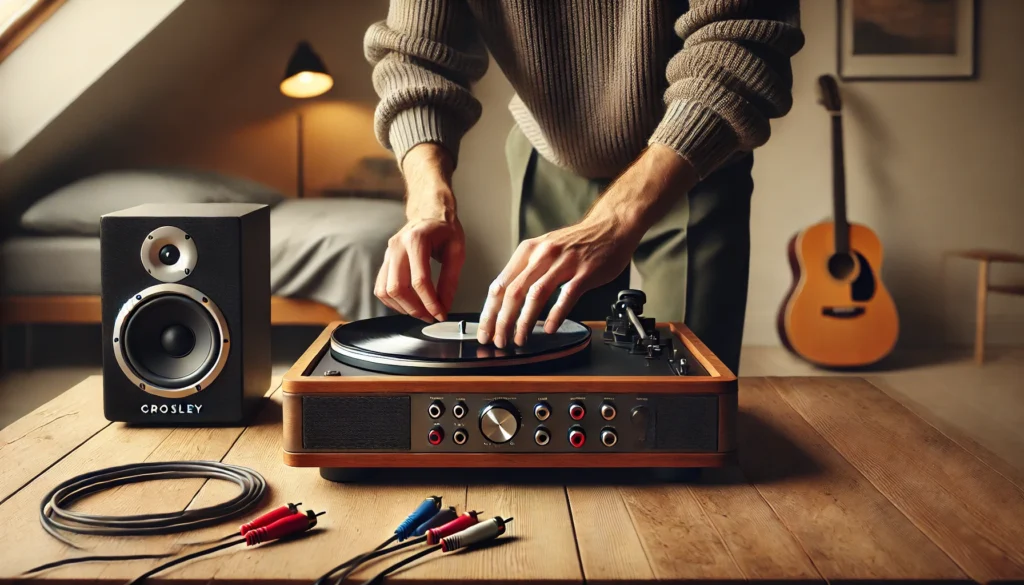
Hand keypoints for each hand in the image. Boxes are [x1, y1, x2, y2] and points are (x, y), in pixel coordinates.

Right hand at [375, 144, 463, 321]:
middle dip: (415, 308)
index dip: (430, 302)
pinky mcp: (384, 261)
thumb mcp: (457, 251)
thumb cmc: (444, 229)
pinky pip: (381, 288)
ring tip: (421, 311)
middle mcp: (397, 246)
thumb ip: (450, 280)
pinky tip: (409, 304)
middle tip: (431, 316)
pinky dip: (393, 302)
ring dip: (403, 308)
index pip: (420, 280)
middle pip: (398, 288)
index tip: (440, 314)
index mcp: (416, 240)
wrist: (429, 212)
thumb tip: (444, 306)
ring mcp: (387, 254)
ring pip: (385, 291)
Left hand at [476, 144, 698, 347]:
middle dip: (502, 321)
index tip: (484, 330)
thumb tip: (507, 300)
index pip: (499, 284)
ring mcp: (564, 263)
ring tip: (520, 339)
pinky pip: (566, 296)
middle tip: (498, 340)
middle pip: (513, 292)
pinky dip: (556, 314)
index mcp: (528, 251)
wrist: (611, 227)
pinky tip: (550, 328)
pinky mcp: (584, 272)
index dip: (489, 311)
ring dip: (524, 321)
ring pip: (535, 295)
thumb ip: (527, 270)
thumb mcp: (544, 249)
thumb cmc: (578, 242)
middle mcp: (542, 255)